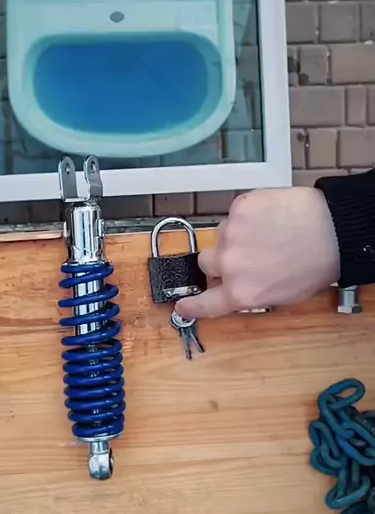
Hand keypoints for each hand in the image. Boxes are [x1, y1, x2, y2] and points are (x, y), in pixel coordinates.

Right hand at [175, 187, 339, 319]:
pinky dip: (248, 216)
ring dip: (236, 236)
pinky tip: (270, 218)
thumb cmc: (315, 265)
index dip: (191, 306)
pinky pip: (235, 213)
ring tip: (266, 233)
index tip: (181, 305)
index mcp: (241, 293)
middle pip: (206, 263)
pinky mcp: (239, 208)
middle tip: (243, 256)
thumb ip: (250, 294)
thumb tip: (236, 289)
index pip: (205, 304)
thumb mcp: (282, 296)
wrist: (333, 231)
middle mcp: (230, 265)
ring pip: (221, 234)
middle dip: (219, 260)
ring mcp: (231, 233)